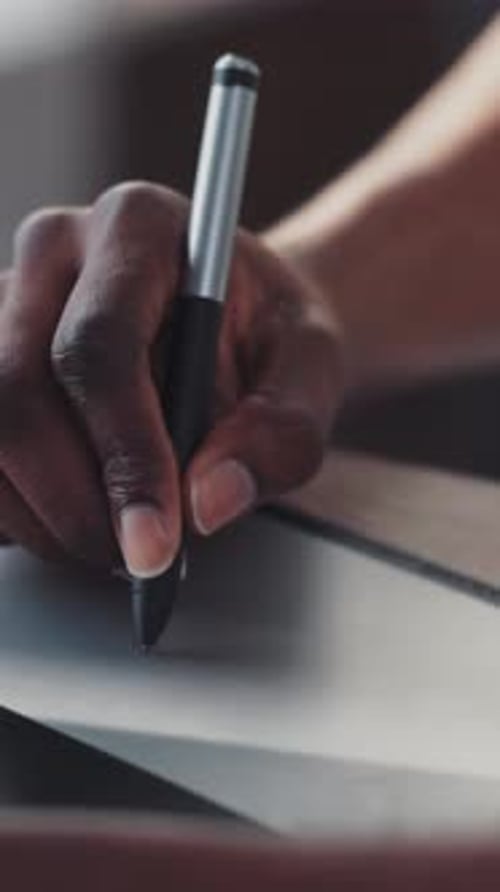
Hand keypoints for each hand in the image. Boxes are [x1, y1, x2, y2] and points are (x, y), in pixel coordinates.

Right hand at [0, 182, 342, 574]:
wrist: (237, 318)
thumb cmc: (270, 334)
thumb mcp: (314, 367)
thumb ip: (281, 429)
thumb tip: (207, 503)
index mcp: (137, 227)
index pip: (98, 346)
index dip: (122, 455)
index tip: (155, 544)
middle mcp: (55, 251)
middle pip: (13, 391)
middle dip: (73, 503)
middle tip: (136, 561)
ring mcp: (4, 302)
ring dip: (40, 515)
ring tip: (114, 542)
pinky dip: (16, 510)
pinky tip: (70, 520)